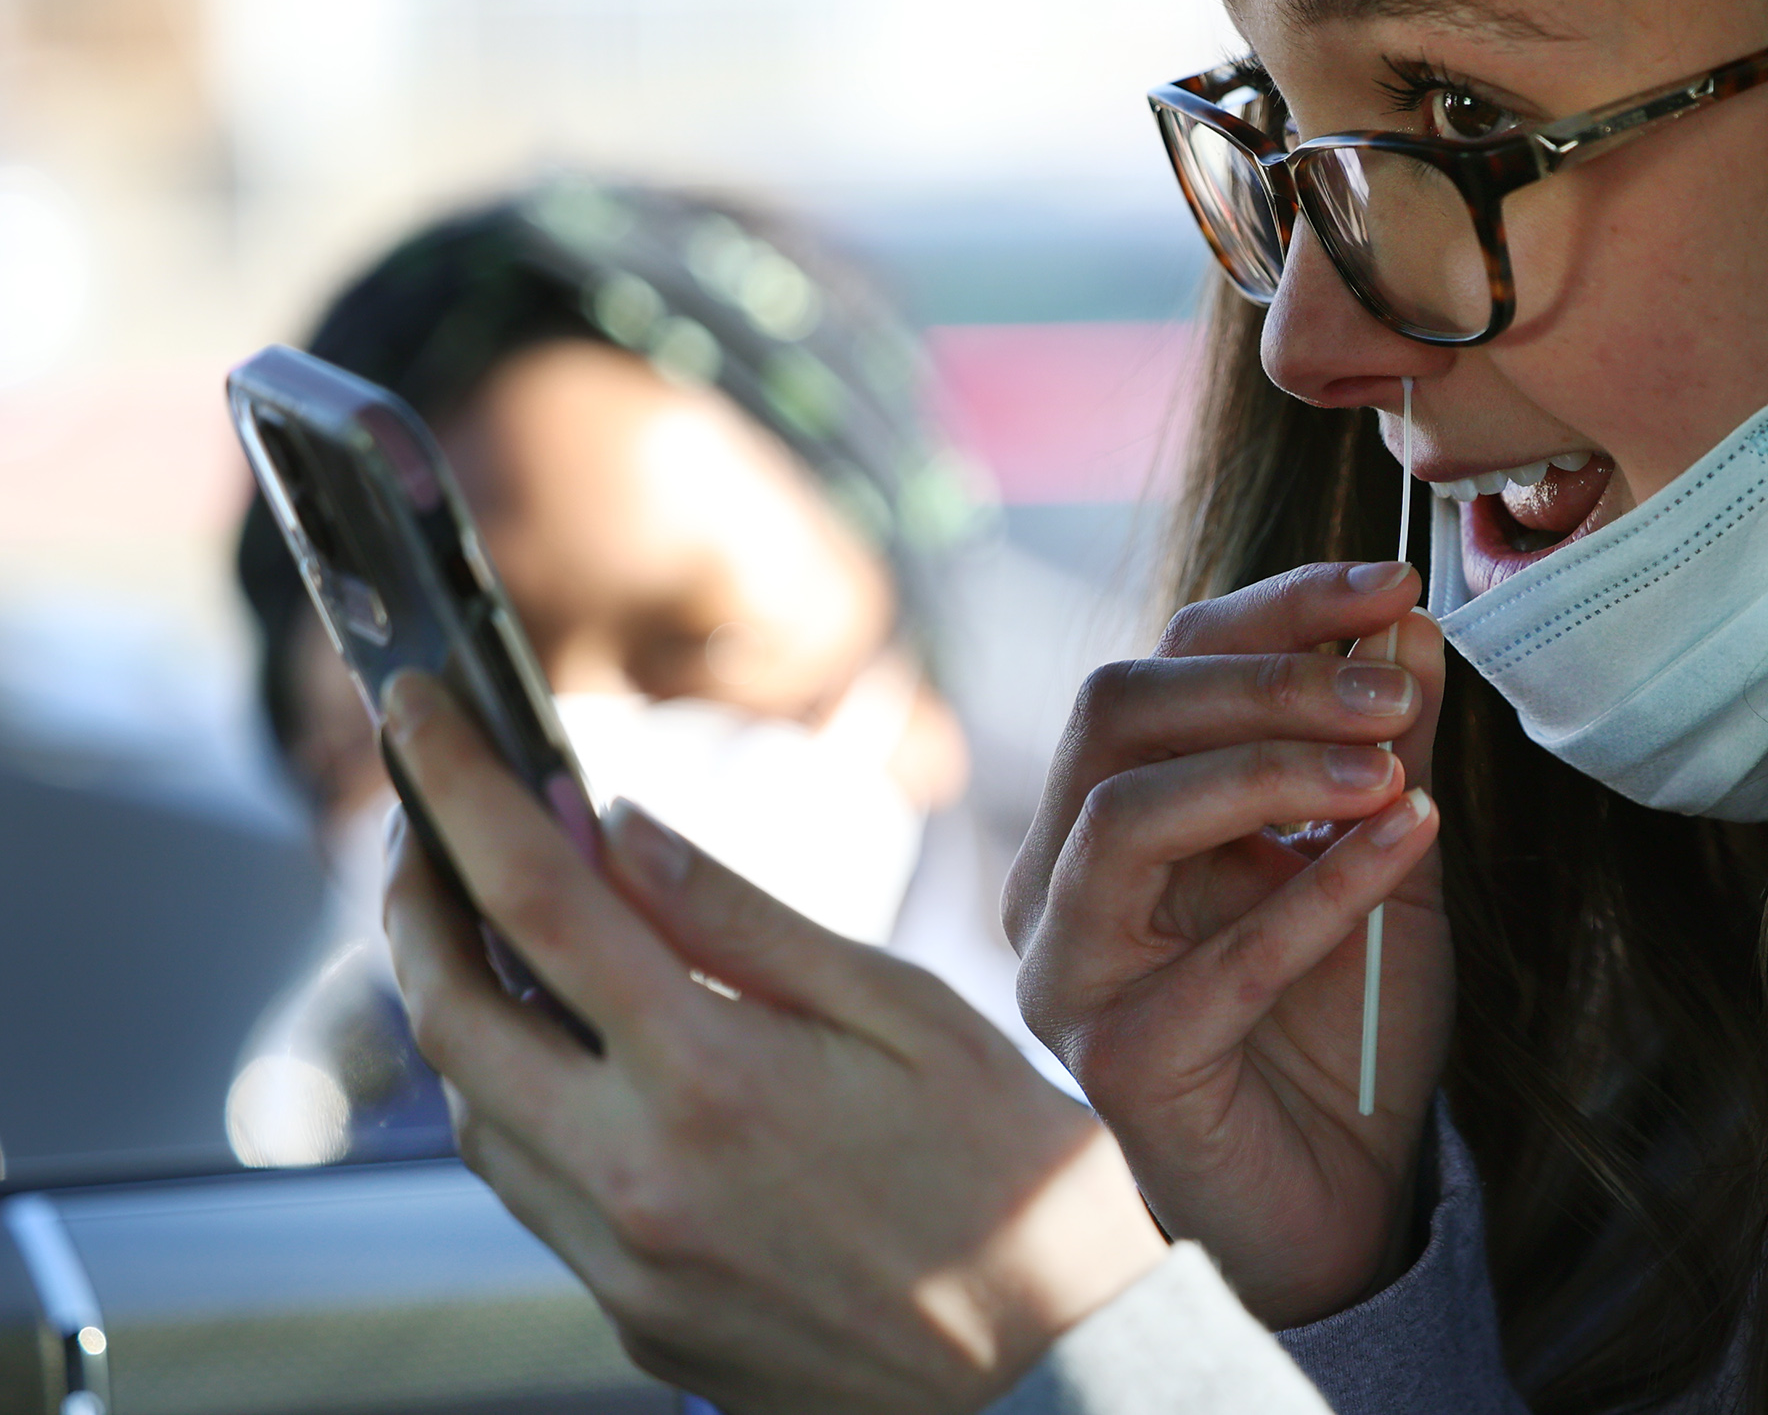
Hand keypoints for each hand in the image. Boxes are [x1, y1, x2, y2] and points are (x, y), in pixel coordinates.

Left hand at [379, 672, 1165, 1414]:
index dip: (458, 789)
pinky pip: (538, 1195)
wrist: (1058, 1364)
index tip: (417, 713)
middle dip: (414, 899)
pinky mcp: (638, 1324)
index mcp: (709, 1078)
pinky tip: (589, 1060)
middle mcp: (637, 1180)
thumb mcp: (903, 1008)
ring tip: (507, 929)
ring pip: (473, 1115)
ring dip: (468, 1007)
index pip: (533, 897)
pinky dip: (531, 1105)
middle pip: (449, 1014)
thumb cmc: (1013, 1173)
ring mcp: (626, 1268)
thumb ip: (740, 917)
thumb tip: (617, 825)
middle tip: (425, 820)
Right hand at [1003, 560, 1450, 1327]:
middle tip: (1394, 683)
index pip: (1164, 663)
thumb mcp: (1383, 858)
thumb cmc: (1341, 1024)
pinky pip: (1215, 958)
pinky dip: (1321, 888)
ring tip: (1391, 771)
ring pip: (1126, 816)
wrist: (1343, 1200)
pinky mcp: (1117, 1062)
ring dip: (1271, 768)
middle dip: (1266, 679)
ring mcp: (1071, 971)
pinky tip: (1411, 838)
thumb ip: (1383, 749)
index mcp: (1110, 809)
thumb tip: (1407, 624)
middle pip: (1118, 714)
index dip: (1277, 611)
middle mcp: (1062, 878)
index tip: (1392, 583)